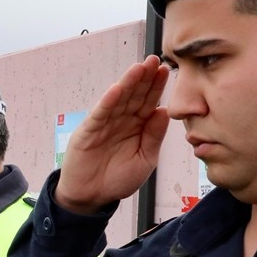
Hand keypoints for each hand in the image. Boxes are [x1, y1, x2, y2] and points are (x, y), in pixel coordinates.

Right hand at [56, 55, 170, 210]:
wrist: (92, 197)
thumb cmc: (118, 179)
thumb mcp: (145, 160)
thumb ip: (154, 137)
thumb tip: (163, 111)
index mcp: (138, 127)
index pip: (149, 102)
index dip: (157, 87)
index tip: (167, 71)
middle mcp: (122, 121)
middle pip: (135, 96)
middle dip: (145, 78)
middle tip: (155, 60)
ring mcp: (105, 124)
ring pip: (119, 100)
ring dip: (128, 83)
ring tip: (138, 68)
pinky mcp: (89, 132)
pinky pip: (100, 115)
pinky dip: (107, 102)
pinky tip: (116, 90)